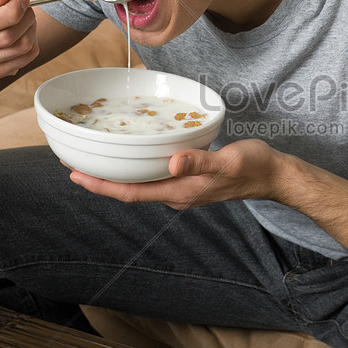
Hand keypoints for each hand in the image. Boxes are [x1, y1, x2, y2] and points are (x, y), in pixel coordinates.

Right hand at [0, 0, 37, 79]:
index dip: (11, 12)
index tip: (22, 0)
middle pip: (4, 38)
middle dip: (25, 19)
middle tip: (27, 9)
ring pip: (18, 50)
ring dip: (31, 31)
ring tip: (26, 19)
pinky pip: (23, 61)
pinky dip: (31, 46)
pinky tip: (24, 34)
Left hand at [68, 139, 287, 209]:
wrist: (274, 176)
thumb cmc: (253, 167)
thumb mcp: (228, 161)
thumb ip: (201, 161)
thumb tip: (173, 162)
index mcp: (179, 192)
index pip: (131, 193)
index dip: (101, 185)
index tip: (76, 175)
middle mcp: (175, 194)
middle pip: (129, 190)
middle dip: (100, 179)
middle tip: (73, 162)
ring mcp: (181, 188)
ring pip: (140, 183)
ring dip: (116, 173)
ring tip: (95, 157)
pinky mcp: (188, 179)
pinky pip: (153, 176)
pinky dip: (136, 166)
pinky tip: (132, 152)